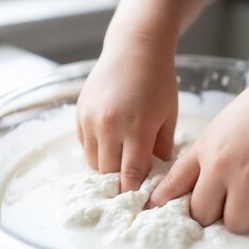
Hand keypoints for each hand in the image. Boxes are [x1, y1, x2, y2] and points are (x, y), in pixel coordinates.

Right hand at [77, 40, 177, 191]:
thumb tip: (155, 174)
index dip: (134, 191)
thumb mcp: (168, 116)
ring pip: (93, 162)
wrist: (134, 48)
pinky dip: (96, 149)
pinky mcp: (80, 112)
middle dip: (121, 181)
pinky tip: (111, 141)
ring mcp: (91, 119)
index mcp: (136, 128)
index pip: (131, 174)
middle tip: (132, 182)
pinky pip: (84, 144)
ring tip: (122, 160)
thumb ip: (161, 148)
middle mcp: (109, 126)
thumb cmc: (159, 81)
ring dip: (107, 166)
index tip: (139, 201)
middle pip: (109, 172)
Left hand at [149, 54, 248, 233]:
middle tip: (234, 203)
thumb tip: (204, 183)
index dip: (164, 201)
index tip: (155, 210)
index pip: (173, 183)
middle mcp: (221, 166)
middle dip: (217, 215)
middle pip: (202, 215)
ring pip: (236, 225)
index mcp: (205, 148)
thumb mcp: (225, 124)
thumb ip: (210, 153)